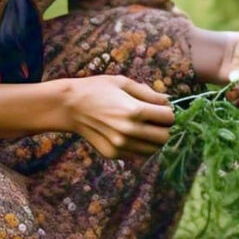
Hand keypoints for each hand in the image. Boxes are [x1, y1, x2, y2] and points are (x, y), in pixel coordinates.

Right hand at [60, 74, 175, 160]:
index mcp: (135, 110)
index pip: (169, 118)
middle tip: (156, 120)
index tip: (161, 109)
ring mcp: (121, 146)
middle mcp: (130, 131)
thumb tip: (168, 102)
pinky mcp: (113, 154)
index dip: (168, 112)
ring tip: (144, 128)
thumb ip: (149, 93)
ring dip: (154, 140)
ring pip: (153, 150)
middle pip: (165, 137)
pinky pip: (138, 155)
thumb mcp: (124, 83)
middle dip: (164, 128)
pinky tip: (131, 135)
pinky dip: (140, 147)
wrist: (70, 106)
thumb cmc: (97, 90)